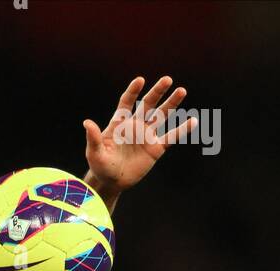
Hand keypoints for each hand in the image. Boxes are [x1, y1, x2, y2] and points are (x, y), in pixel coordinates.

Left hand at [83, 75, 197, 208]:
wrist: (111, 182)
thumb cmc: (100, 166)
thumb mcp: (94, 153)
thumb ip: (93, 137)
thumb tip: (86, 122)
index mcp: (120, 123)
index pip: (127, 102)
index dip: (133, 91)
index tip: (140, 81)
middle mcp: (135, 125)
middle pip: (148, 104)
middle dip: (157, 92)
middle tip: (167, 79)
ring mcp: (146, 136)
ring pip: (161, 115)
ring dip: (172, 103)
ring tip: (182, 91)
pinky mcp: (155, 149)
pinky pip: (171, 137)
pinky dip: (181, 130)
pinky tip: (193, 121)